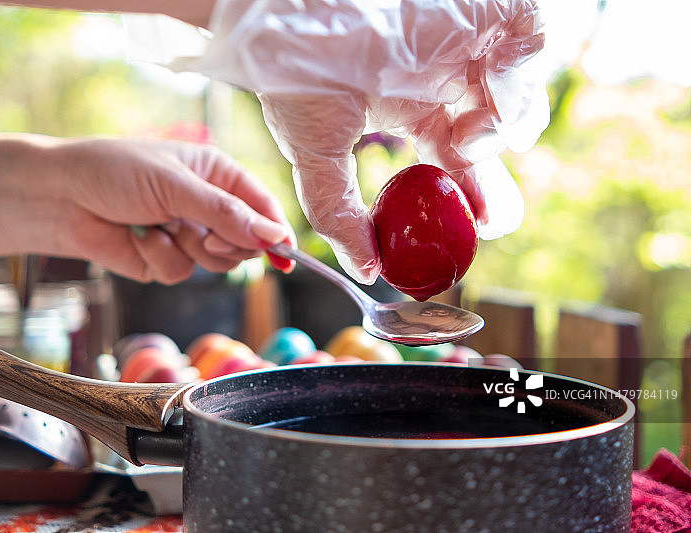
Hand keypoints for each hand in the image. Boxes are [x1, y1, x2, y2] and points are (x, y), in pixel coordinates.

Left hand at [0, 135, 293, 283]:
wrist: (59, 197)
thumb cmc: (115, 171)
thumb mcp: (176, 185)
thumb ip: (227, 213)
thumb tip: (274, 236)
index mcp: (217, 174)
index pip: (261, 206)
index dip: (275, 231)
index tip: (284, 255)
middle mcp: (206, 206)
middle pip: (245, 241)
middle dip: (226, 244)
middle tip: (206, 238)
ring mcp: (186, 235)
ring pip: (215, 264)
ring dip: (188, 249)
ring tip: (159, 227)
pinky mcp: (163, 260)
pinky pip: (180, 273)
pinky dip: (159, 258)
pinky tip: (137, 238)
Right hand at [136, 0, 547, 282]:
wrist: (290, 19)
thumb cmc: (296, 76)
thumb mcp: (314, 154)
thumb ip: (339, 214)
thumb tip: (364, 270)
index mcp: (409, 105)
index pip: (454, 155)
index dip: (473, 191)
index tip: (480, 226)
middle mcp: (441, 75)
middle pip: (495, 127)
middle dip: (499, 170)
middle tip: (493, 213)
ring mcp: (464, 41)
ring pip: (518, 89)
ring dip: (503, 124)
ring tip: (465, 136)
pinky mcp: (480, 10)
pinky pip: (530, 37)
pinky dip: (522, 69)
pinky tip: (487, 86)